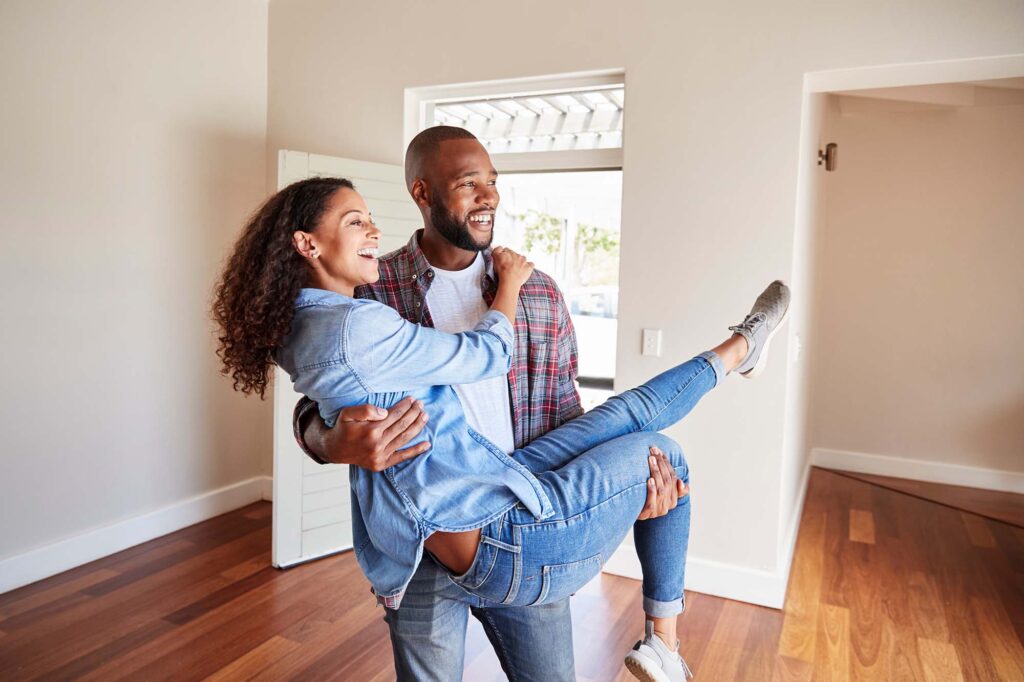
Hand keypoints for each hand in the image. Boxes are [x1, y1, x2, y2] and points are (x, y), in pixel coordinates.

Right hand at [314, 396, 430, 470]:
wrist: (334, 449)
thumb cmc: (343, 428)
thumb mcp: (347, 413)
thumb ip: (365, 410)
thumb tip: (385, 412)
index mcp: (370, 431)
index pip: (394, 415)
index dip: (405, 406)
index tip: (412, 399)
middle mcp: (377, 444)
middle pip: (402, 425)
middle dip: (414, 413)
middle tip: (421, 404)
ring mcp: (380, 456)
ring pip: (404, 438)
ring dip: (417, 426)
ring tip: (425, 416)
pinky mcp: (382, 464)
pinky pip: (402, 457)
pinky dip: (416, 451)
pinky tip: (427, 444)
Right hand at [491, 246, 533, 288]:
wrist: (509, 280)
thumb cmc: (502, 271)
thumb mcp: (495, 258)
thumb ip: (496, 250)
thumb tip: (500, 247)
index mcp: (508, 252)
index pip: (506, 250)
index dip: (504, 255)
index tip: (503, 259)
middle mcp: (516, 255)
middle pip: (514, 254)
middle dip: (512, 258)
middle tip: (509, 266)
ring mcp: (524, 261)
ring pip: (522, 258)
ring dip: (520, 262)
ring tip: (516, 269)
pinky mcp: (529, 267)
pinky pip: (531, 264)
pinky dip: (528, 266)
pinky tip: (525, 270)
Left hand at [637, 446, 688, 520]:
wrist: (629, 513)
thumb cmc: (645, 498)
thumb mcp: (659, 491)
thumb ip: (671, 486)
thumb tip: (681, 483)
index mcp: (673, 499)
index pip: (673, 477)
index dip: (667, 463)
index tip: (659, 451)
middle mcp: (668, 505)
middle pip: (668, 481)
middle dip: (661, 464)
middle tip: (654, 451)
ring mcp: (658, 510)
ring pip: (661, 489)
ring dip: (656, 472)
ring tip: (651, 459)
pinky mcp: (647, 514)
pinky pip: (651, 502)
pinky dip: (652, 490)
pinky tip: (649, 480)